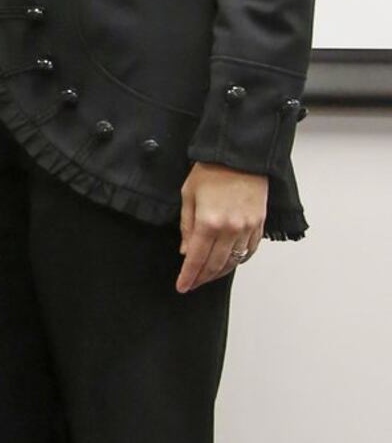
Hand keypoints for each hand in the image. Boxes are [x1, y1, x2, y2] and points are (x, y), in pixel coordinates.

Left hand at [177, 162, 267, 292]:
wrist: (241, 155)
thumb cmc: (211, 170)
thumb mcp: (189, 195)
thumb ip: (187, 226)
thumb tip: (187, 251)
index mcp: (209, 222)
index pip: (196, 259)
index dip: (188, 276)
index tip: (182, 287)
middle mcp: (230, 229)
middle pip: (215, 265)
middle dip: (202, 278)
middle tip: (192, 284)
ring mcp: (248, 227)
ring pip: (233, 261)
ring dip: (219, 273)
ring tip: (207, 277)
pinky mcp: (260, 223)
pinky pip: (249, 250)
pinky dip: (238, 260)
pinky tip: (229, 263)